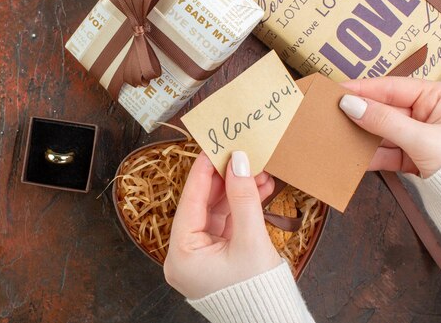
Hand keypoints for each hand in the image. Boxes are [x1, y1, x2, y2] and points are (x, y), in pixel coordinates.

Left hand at [163, 151, 280, 299]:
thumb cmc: (258, 292)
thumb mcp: (250, 241)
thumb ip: (243, 198)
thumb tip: (238, 162)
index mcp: (181, 255)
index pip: (190, 202)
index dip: (203, 172)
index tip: (213, 148)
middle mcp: (186, 255)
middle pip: (203, 206)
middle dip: (226, 180)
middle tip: (240, 155)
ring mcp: (202, 256)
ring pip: (218, 212)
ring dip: (238, 191)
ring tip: (258, 171)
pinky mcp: (218, 257)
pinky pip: (228, 224)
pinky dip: (243, 207)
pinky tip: (259, 188)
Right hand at [340, 77, 440, 176]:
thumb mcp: (422, 139)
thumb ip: (384, 121)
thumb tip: (351, 105)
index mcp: (436, 97)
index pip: (391, 87)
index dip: (361, 88)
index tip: (335, 90)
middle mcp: (426, 114)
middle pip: (383, 109)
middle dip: (357, 114)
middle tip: (328, 114)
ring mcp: (418, 137)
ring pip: (380, 133)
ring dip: (359, 137)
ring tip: (334, 136)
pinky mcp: (412, 159)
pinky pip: (385, 153)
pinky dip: (368, 157)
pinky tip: (350, 157)